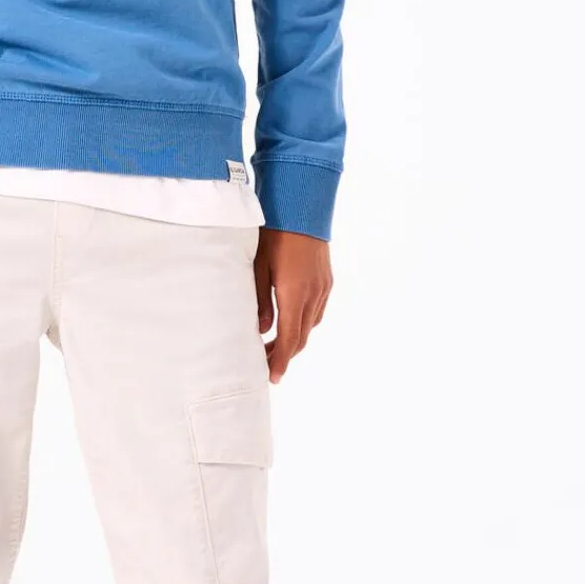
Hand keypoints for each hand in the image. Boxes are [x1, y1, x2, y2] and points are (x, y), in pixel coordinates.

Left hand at [255, 228, 332, 382]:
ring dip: (293, 338)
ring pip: (310, 325)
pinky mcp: (326, 280)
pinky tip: (290, 321)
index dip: (280, 361)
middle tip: (264, 364)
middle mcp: (313, 294)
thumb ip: (260, 300)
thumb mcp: (258, 266)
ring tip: (273, 344)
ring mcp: (323, 287)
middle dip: (284, 354)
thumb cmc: (274, 233)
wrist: (302, 206)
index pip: (288, 338)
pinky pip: (317, 311)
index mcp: (295, 293)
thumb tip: (263, 329)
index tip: (272, 377)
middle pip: (301, 337)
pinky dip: (303, 323)